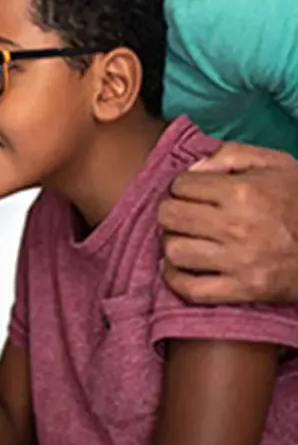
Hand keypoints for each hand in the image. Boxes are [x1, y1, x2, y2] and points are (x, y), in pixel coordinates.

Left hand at [160, 143, 297, 303]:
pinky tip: (180, 267)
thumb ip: (228, 155)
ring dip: (172, 243)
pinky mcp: (243, 290)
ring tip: (184, 238)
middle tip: (182, 214)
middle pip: (170, 216)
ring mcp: (240, 261)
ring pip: (174, 251)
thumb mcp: (274, 164)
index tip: (190, 192)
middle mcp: (238, 226)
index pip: (181, 186)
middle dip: (171, 212)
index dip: (181, 187)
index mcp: (244, 192)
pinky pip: (190, 289)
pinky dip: (176, 278)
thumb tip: (191, 168)